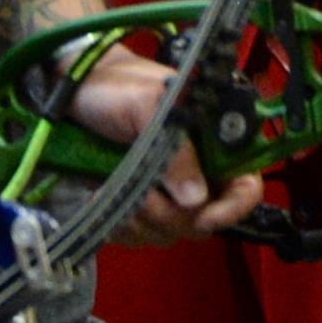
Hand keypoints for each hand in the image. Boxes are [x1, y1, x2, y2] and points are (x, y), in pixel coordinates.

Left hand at [64, 47, 267, 240]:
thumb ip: (175, 148)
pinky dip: (122, 227)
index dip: (233, 208)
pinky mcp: (138, 204)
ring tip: (115, 190)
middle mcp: (197, 170)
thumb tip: (197, 200)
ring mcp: (167, 191)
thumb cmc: (118, 87)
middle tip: (142, 197)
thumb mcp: (146, 105)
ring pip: (171, 231)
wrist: (76, 89)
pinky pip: (141, 235)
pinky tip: (102, 199)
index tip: (204, 218)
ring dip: (143, 221)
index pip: (245, 186)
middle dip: (173, 216)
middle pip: (206, 219)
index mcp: (213, 142)